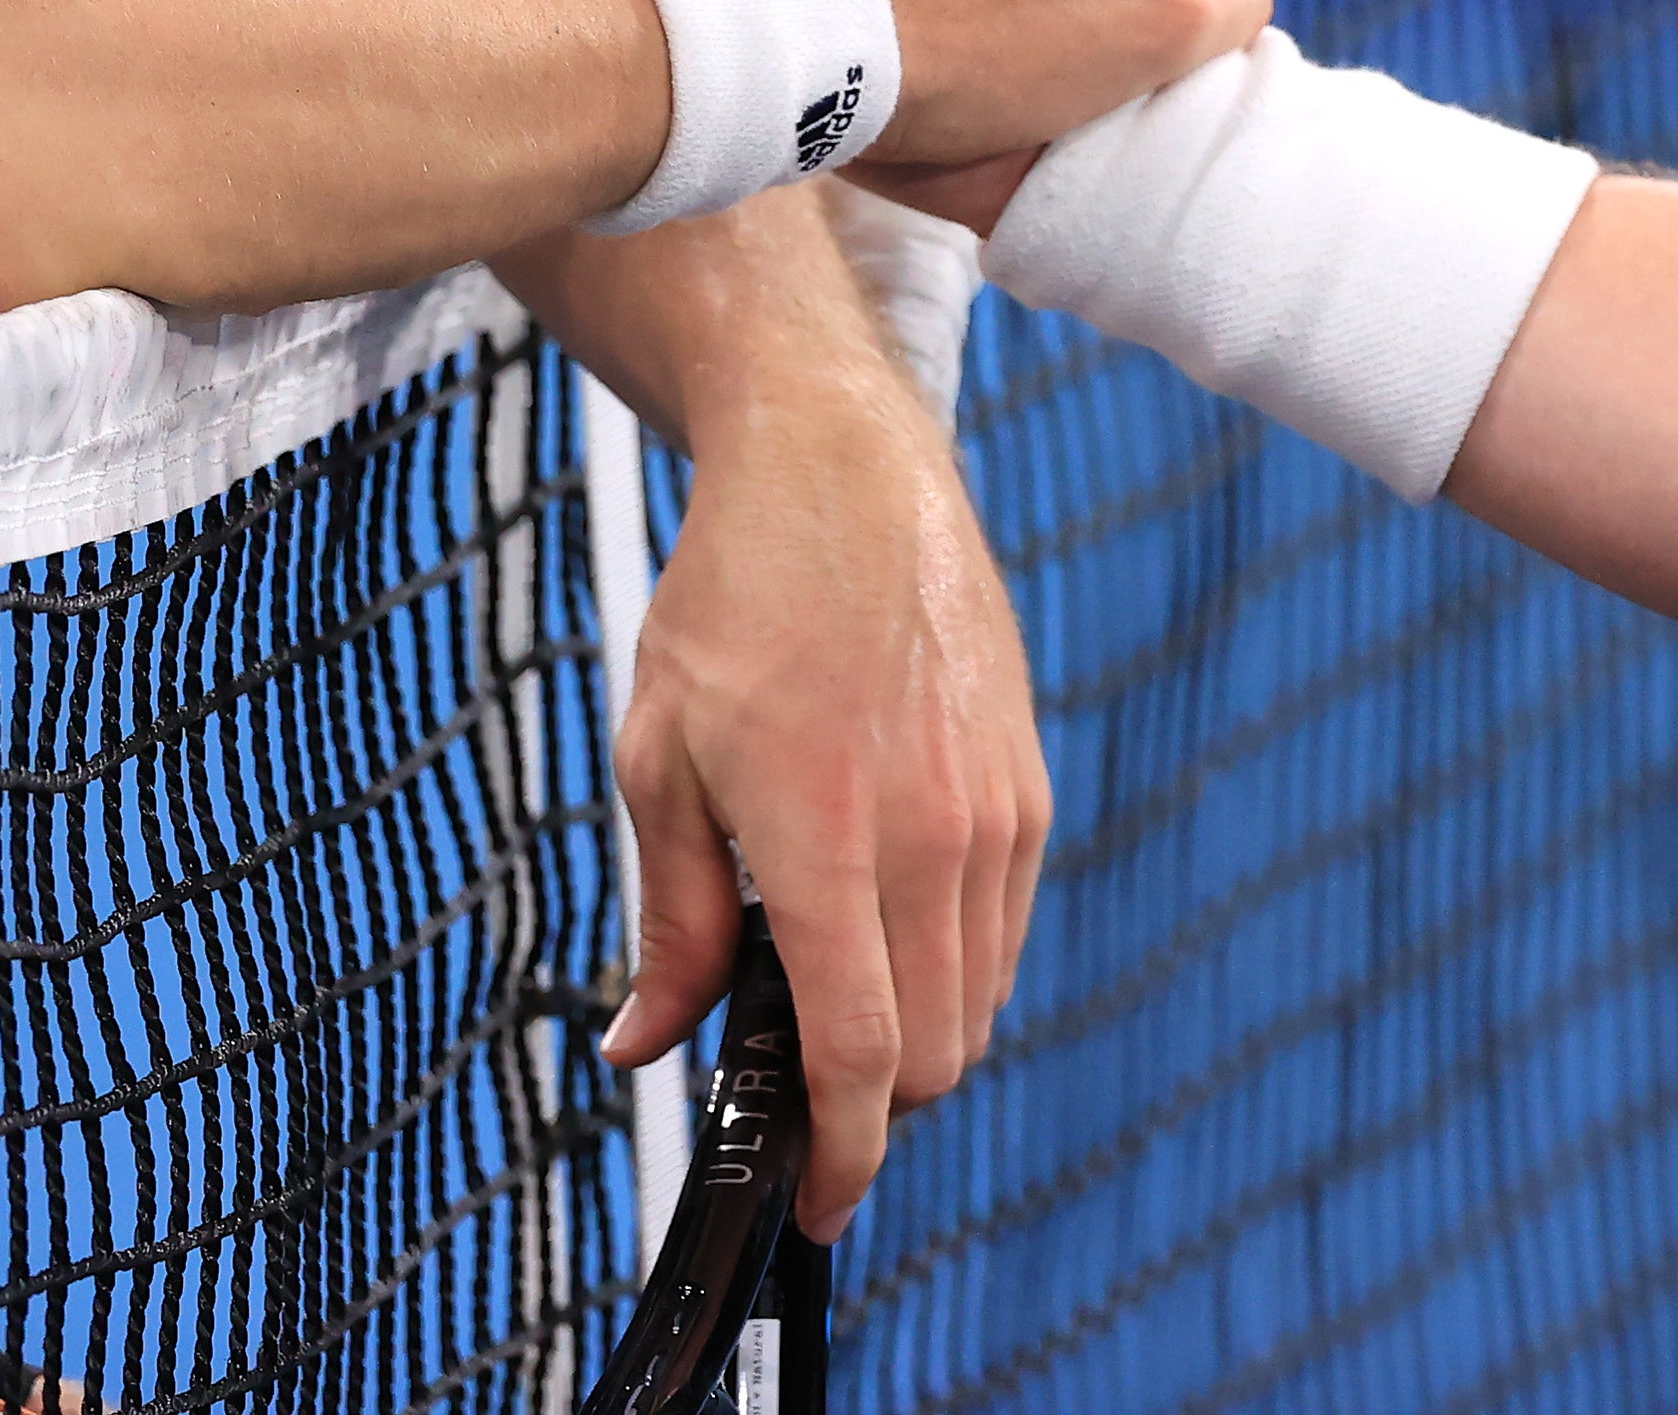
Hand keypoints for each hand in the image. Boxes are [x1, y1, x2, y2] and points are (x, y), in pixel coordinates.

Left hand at [589, 303, 1049, 1239]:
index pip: (863, 1053)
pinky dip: (952, 956)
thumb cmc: (736, 600)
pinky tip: (884, 903)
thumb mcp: (660, 760)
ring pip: (980, 997)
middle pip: (937, 1051)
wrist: (842, 468)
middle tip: (796, 1067)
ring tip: (832, 970)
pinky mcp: (1029, 781)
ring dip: (918, 1028)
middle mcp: (936, 835)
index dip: (846, 1157)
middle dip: (874, 1097)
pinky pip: (1003, 924)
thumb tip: (648, 1042)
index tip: (821, 1209)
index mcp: (830, 838)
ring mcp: (998, 809)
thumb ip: (666, 921)